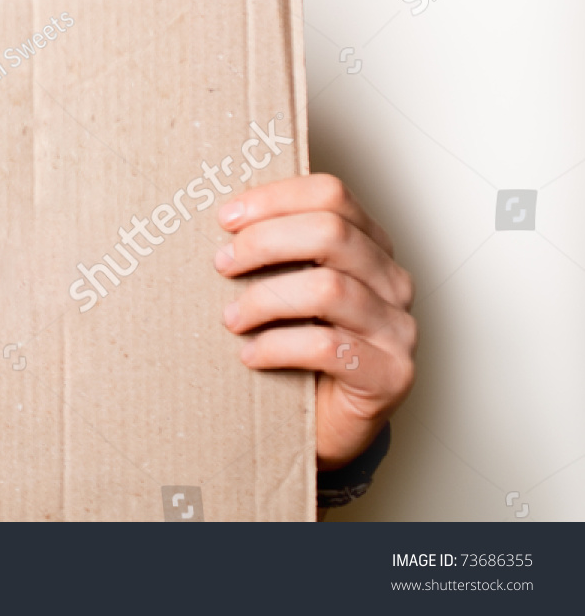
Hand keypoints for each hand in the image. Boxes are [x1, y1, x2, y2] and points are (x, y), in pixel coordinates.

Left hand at [214, 174, 415, 468]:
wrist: (330, 420)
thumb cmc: (303, 345)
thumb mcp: (289, 285)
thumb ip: (275, 250)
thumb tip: (218, 219)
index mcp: (370, 244)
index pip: (330, 195)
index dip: (274, 199)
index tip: (226, 217)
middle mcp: (392, 280)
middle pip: (330, 233)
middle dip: (264, 242)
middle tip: (222, 263)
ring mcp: (397, 328)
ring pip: (328, 289)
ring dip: (264, 299)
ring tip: (230, 318)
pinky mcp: (390, 374)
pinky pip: (327, 347)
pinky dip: (276, 346)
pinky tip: (250, 354)